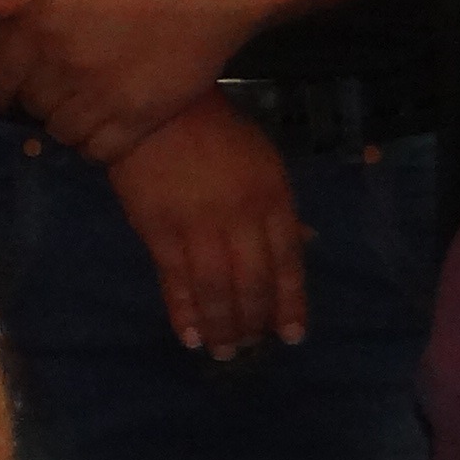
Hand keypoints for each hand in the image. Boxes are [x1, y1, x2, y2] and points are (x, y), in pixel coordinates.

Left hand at [0, 0, 261, 159]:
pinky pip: (98, 152)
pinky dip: (92, 148)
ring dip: (62, 125)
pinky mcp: (138, 120)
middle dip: (36, 102)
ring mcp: (101, 98)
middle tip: (49, 97)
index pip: (0, 78)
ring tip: (74, 114)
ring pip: (61, 132)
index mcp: (40, 31)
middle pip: (33, 106)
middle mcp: (63, 69)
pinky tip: (99, 133)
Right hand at [97, 90, 305, 358]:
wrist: (153, 108)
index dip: (290, 304)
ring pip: (218, 289)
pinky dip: (184, 311)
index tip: (291, 337)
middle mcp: (241, 218)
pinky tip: (189, 336)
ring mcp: (199, 225)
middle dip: (254, 321)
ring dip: (222, 326)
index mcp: (272, 198)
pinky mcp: (159, 229)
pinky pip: (175, 279)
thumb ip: (280, 205)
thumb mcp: (263, 160)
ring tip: (223, 352)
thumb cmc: (215, 130)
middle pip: (254, 283)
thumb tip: (306, 242)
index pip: (288, 263)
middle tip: (249, 347)